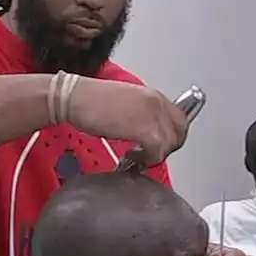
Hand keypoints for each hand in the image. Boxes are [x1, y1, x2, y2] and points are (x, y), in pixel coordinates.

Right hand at [67, 78, 188, 167]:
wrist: (76, 98)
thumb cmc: (92, 100)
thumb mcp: (126, 103)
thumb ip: (142, 115)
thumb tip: (149, 132)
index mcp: (154, 95)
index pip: (179, 118)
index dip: (172, 135)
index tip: (161, 144)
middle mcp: (157, 103)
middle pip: (180, 132)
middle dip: (168, 146)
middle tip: (152, 153)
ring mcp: (152, 116)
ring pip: (170, 144)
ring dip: (156, 154)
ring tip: (139, 155)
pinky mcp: (144, 130)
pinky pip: (157, 151)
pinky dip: (147, 159)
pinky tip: (132, 155)